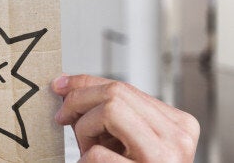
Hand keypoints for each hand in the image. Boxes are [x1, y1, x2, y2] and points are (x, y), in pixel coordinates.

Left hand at [52, 74, 198, 161]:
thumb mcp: (120, 138)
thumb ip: (104, 111)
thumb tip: (64, 85)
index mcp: (177, 124)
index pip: (123, 87)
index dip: (84, 83)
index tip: (59, 86)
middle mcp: (178, 137)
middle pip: (115, 93)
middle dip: (79, 102)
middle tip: (63, 119)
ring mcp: (165, 158)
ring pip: (109, 111)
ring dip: (85, 129)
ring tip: (88, 151)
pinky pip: (98, 153)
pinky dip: (85, 160)